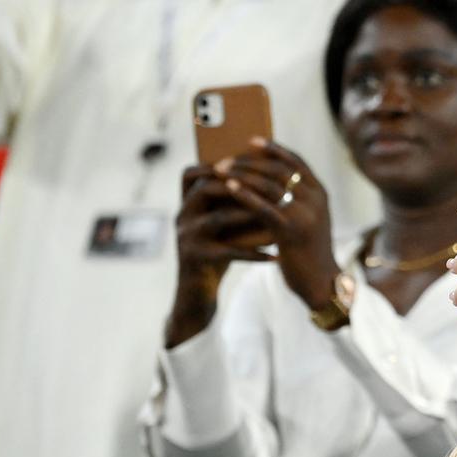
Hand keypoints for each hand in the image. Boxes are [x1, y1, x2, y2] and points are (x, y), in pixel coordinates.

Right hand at [166, 165, 277, 346]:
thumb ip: (234, 204)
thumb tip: (269, 180)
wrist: (197, 292)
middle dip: (238, 186)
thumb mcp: (223, 225)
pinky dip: (253, 253)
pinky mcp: (195, 259)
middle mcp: (182, 216)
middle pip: (204, 189)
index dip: (218, 165)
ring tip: (274, 216)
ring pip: (216, 219)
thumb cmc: (217, 253)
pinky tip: (274, 255)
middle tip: (269, 188)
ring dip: (247, 215)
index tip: (252, 164)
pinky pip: (227, 253)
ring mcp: (186, 238)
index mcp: (186, 204)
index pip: (192, 173)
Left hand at [217, 138, 339, 308]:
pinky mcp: (292, 231)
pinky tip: (229, 188)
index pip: (297, 161)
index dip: (274, 148)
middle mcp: (316, 200)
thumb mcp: (308, 221)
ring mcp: (305, 214)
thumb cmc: (308, 253)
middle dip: (249, 160)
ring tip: (219, 170)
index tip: (251, 140)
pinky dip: (245, 194)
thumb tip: (264, 182)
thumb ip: (295, 201)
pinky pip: (264, 206)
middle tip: (224, 159)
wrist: (321, 284)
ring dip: (241, 173)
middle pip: (279, 168)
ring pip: (270, 184)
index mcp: (320, 194)